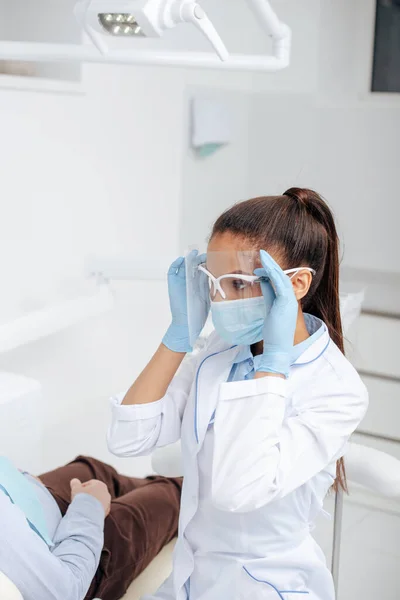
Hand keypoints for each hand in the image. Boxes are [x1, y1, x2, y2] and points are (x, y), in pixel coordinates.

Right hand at [70, 478, 110, 516]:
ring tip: (82, 508)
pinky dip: (94, 510)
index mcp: (100, 484)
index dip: (81, 488)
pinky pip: (99, 509)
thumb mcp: (76, 489)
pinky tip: (87, 513)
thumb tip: (74, 481)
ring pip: (97, 501)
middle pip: (94, 492)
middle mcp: (106, 492)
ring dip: (90, 503)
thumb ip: (75, 484)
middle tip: (79, 501)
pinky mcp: (106, 511)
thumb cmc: (82, 499)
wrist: (88, 514)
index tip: (76, 493)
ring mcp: (107, 502)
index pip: (89, 484)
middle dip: (87, 496)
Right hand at [162, 250, 205, 352]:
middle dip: (199, 259)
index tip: (215, 258)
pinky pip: (172, 271)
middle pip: (194, 265)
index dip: (208, 262)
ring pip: (183, 266)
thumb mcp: (209, 297)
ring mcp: (181, 282)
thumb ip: (213, 287)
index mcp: (200, 284)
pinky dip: (175, 264)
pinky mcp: (172, 284)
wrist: (187, 323)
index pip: (203, 269)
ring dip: (188, 259)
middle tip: (206, 255)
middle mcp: (190, 281)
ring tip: (194, 254)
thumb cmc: (199, 314)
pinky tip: (182, 260)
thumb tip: (223, 278)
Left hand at [254, 250, 297, 377]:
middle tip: (262, 253)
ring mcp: (290, 300)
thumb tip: (262, 279)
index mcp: (287, 299)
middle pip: (281, 276)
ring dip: (271, 265)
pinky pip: (280, 284)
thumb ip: (268, 293)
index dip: (270, 270)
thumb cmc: (274, 331)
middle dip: (271, 263)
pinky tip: (265, 267)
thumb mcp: (269, 307)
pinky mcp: (287, 302)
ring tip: (262, 255)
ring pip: (281, 277)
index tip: (260, 264)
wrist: (278, 347)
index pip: (279, 280)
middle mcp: (291, 298)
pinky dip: (273, 274)